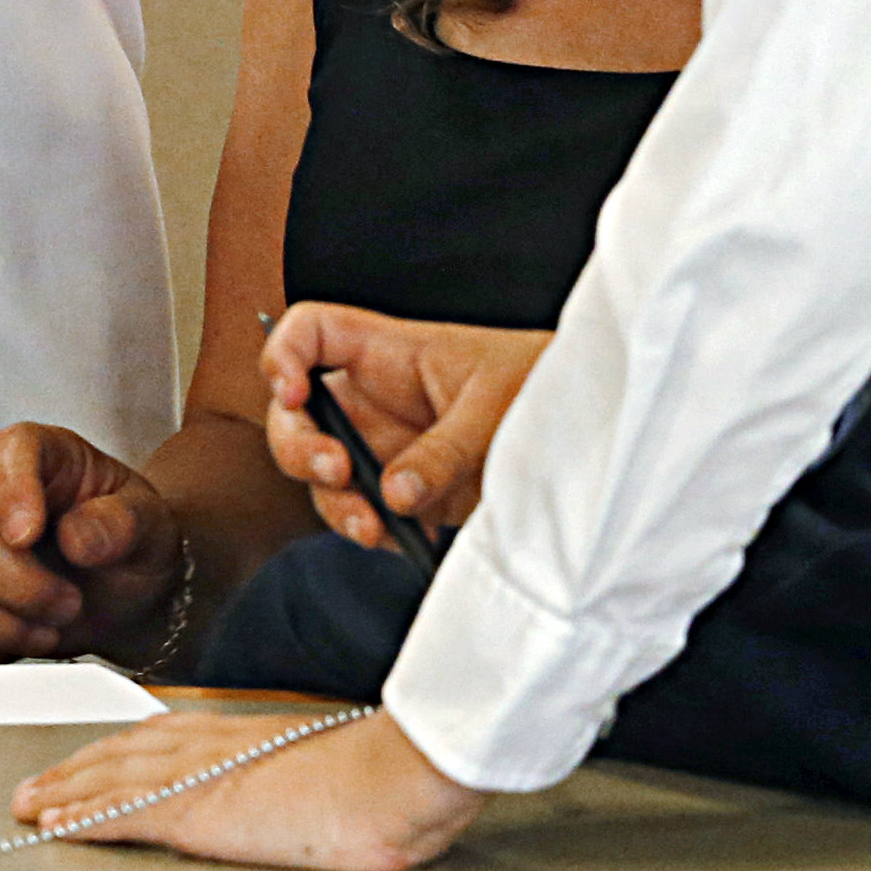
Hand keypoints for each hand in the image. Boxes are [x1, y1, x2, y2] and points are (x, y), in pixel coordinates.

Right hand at [0, 423, 182, 663]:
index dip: (9, 492)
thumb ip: (122, 524)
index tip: (29, 537)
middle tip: (68, 606)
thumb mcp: (151, 527)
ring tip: (48, 632)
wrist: (120, 589)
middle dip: (13, 583)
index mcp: (38, 453)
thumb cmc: (130, 543)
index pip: (5, 453)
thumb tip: (76, 539)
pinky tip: (14, 646)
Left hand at [12, 706, 483, 870]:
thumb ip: (296, 774)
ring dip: (63, 791)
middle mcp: (208, 743)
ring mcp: (198, 775)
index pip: (158, 736)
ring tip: (28, 805)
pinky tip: (55, 827)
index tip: (86, 761)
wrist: (393, 779)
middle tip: (34, 786)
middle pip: (121, 752)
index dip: (114, 751)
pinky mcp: (193, 810)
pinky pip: (120, 814)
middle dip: (74, 769)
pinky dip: (81, 818)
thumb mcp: (327, 770)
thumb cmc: (380, 778)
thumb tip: (301, 794)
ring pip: (109, 778)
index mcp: (239, 732)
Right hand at [259, 306, 548, 547]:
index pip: (311, 332)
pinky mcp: (405, 494)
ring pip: (322, 475)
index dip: (283, 354)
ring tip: (371, 527)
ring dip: (334, 504)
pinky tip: (405, 538)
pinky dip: (372, 532)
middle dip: (300, 448)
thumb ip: (443, 451)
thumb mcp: (495, 409)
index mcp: (388, 352)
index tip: (292, 392)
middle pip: (297, 415)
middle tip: (336, 471)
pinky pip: (364, 513)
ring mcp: (385, 448)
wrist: (587, 432)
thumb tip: (394, 494)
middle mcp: (374, 399)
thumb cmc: (541, 387)